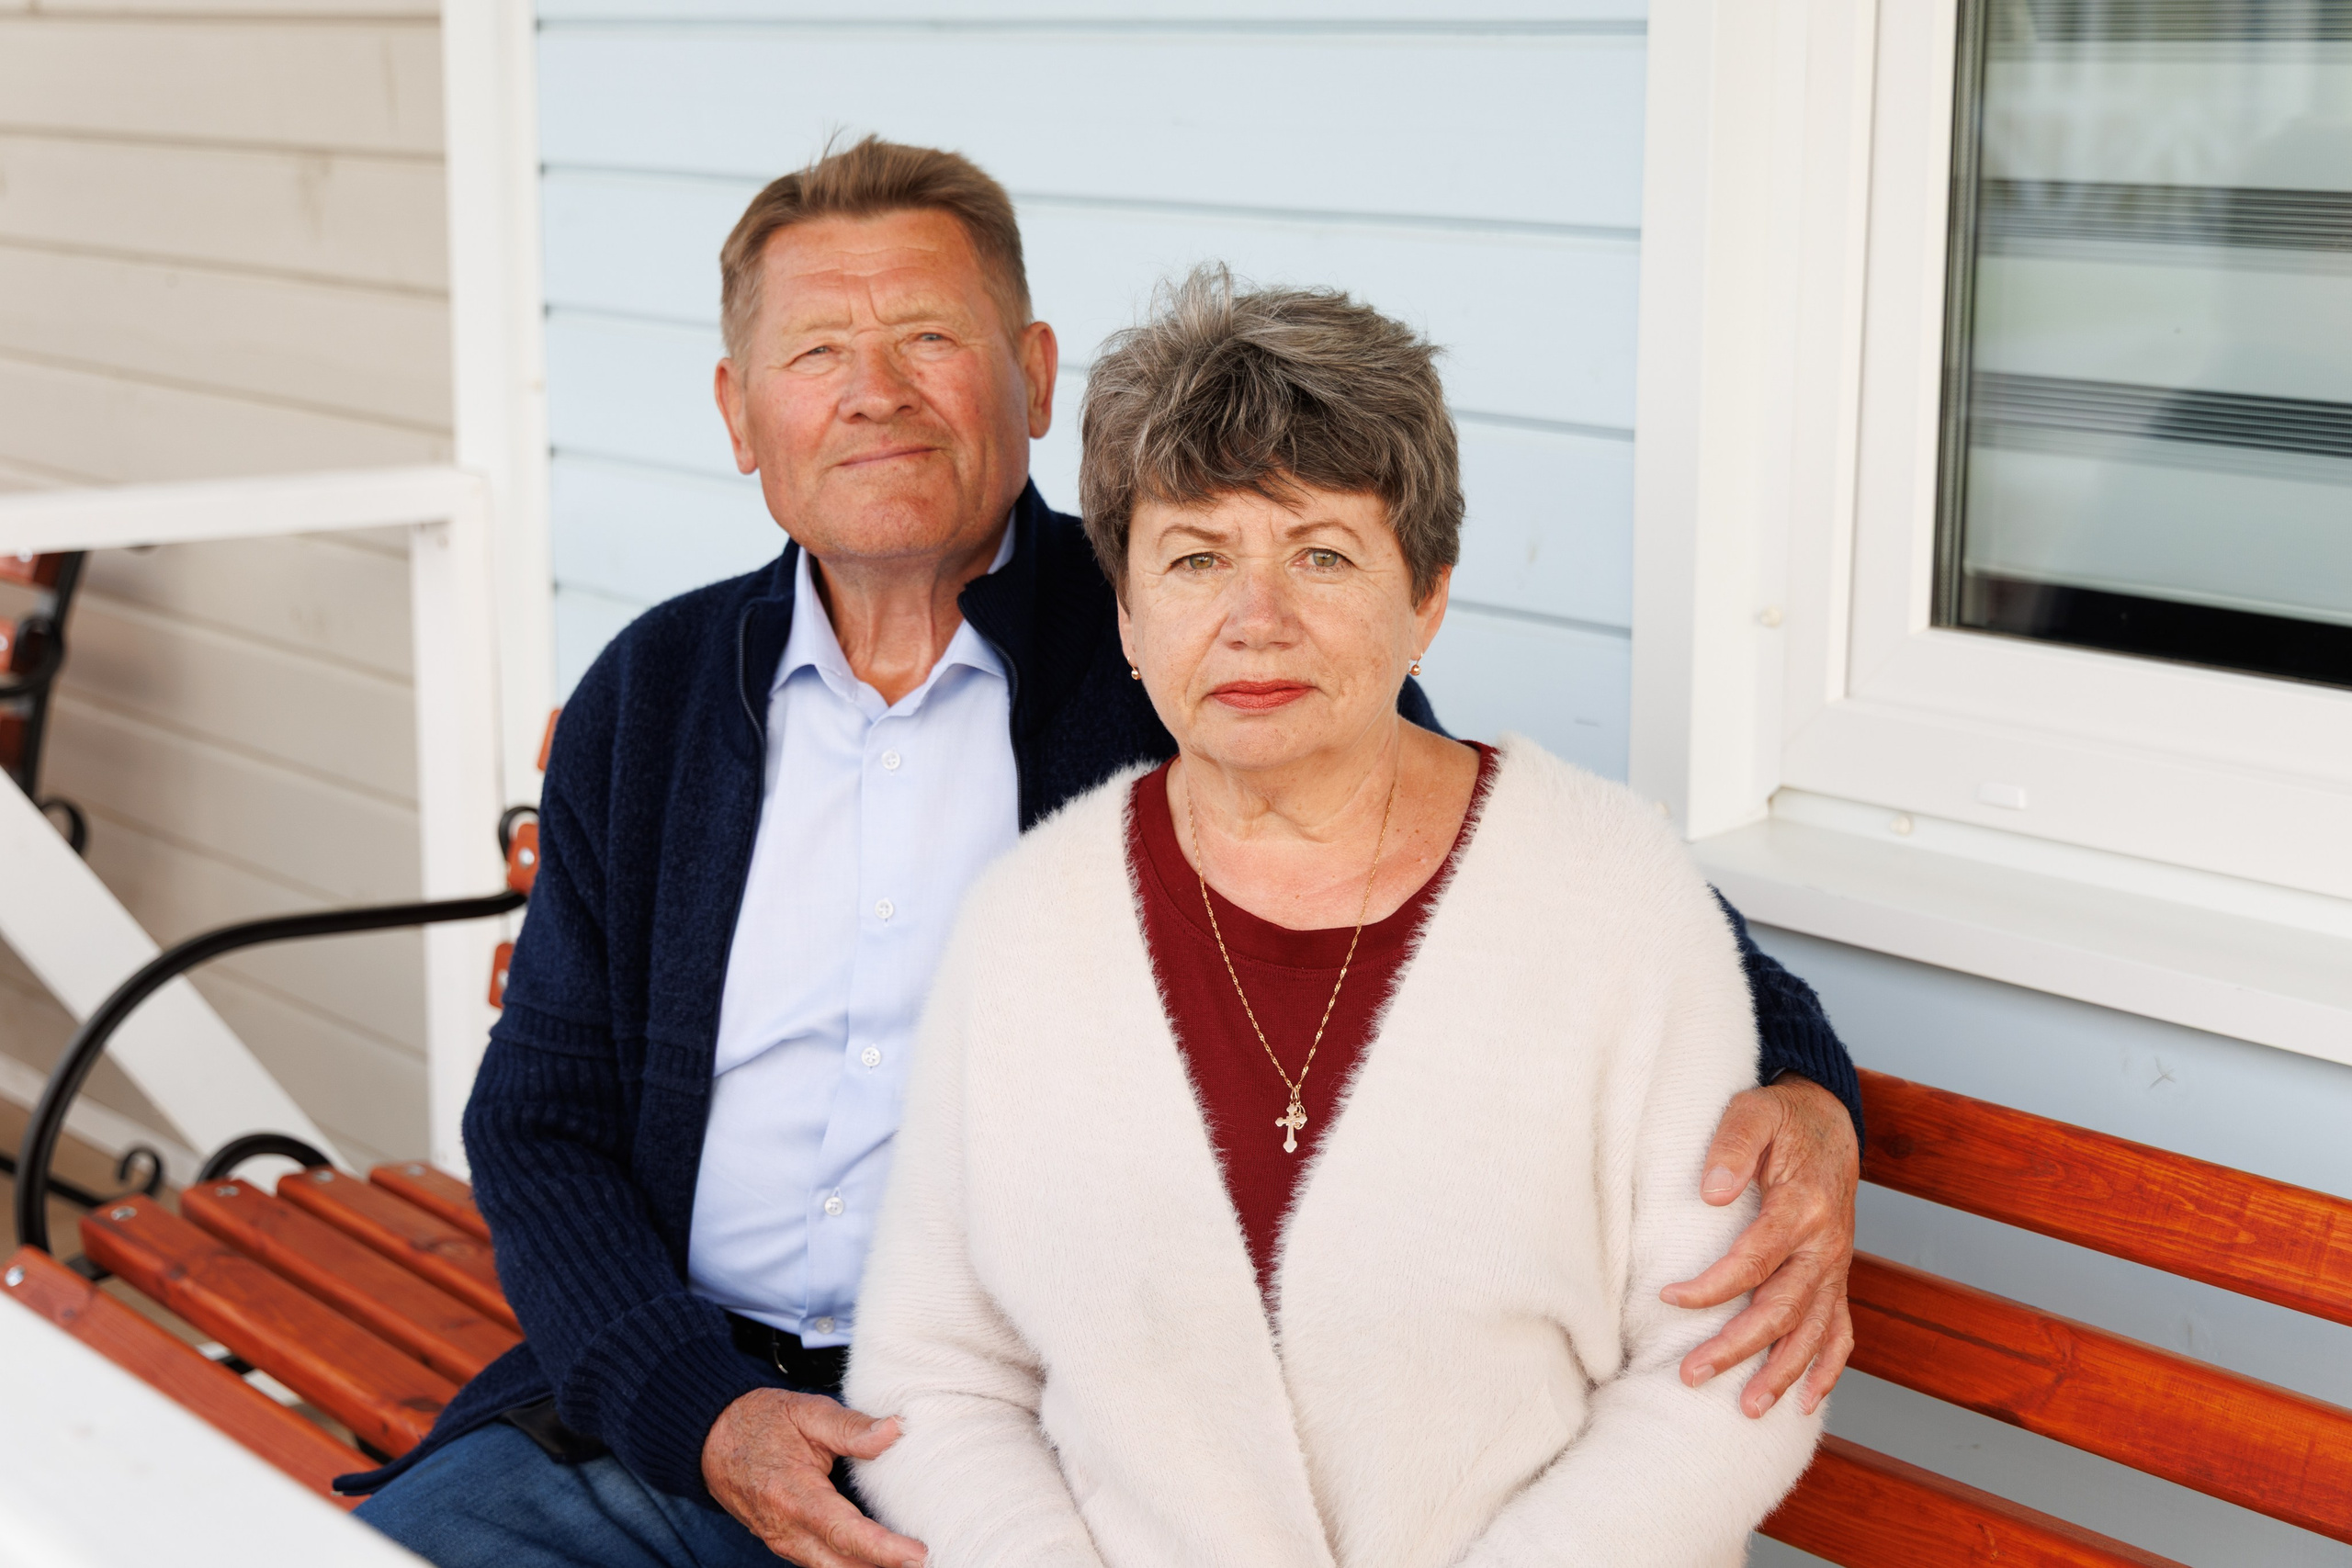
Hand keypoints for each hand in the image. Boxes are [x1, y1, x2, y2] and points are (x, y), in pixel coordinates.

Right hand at [702, 1387, 927, 1567]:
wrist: (712, 1440)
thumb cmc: (759, 1423)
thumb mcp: (805, 1412)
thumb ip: (850, 1427)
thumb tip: (894, 1431)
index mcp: (794, 1495)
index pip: (845, 1532)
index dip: (883, 1549)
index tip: (918, 1554)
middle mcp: (787, 1529)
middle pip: (841, 1567)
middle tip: (929, 1564)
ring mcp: (785, 1542)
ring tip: (910, 1565)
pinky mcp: (787, 1544)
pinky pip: (822, 1565)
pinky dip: (852, 1567)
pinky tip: (880, 1562)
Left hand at [1661, 1076, 1858, 1417]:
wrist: (1831, 1121)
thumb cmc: (1783, 1118)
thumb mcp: (1754, 1112)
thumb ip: (1733, 1145)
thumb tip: (1710, 1192)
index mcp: (1803, 1207)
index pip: (1755, 1259)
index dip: (1712, 1287)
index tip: (1669, 1298)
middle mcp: (1826, 1246)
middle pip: (1782, 1309)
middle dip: (1738, 1348)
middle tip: (1692, 1375)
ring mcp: (1834, 1267)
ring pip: (1812, 1331)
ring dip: (1782, 1373)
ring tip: (1748, 1409)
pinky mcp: (1836, 1278)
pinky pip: (1840, 1332)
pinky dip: (1826, 1369)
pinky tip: (1806, 1402)